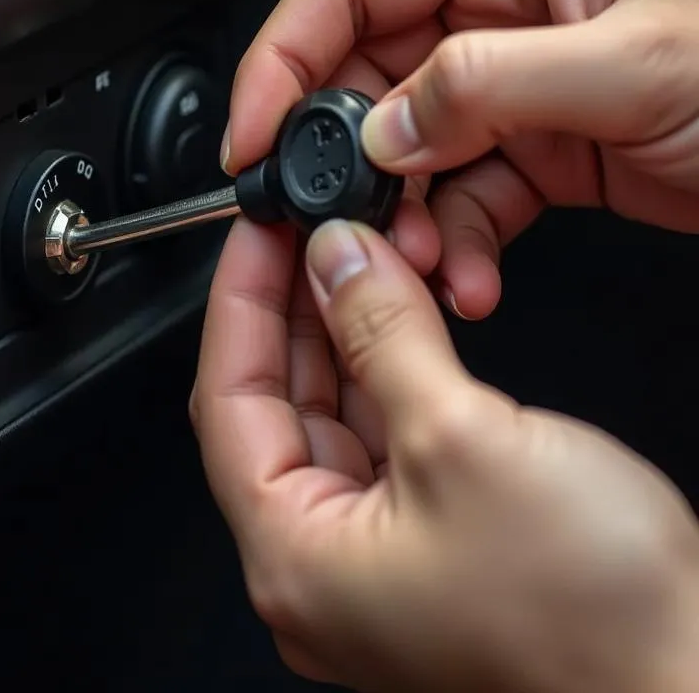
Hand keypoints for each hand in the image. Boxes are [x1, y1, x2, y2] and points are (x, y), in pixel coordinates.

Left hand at [191, 217, 698, 691]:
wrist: (692, 690)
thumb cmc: (595, 620)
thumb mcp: (461, 437)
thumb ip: (383, 334)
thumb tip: (338, 260)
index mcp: (294, 559)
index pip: (226, 399)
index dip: (240, 300)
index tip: (258, 232)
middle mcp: (320, 567)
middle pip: (273, 405)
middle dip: (291, 308)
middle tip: (304, 233)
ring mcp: (373, 559)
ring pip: (329, 415)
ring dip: (338, 332)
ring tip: (347, 256)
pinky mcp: (427, 543)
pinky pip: (378, 436)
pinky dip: (381, 370)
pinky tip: (389, 316)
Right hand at [221, 0, 698, 317]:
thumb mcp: (634, 63)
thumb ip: (490, 85)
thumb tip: (382, 129)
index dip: (282, 58)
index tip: (252, 131)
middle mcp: (489, 9)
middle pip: (359, 76)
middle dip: (342, 159)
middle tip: (330, 219)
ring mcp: (501, 84)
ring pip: (399, 151)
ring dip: (396, 217)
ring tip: (418, 264)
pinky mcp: (520, 149)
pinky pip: (450, 197)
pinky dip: (447, 245)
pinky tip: (467, 276)